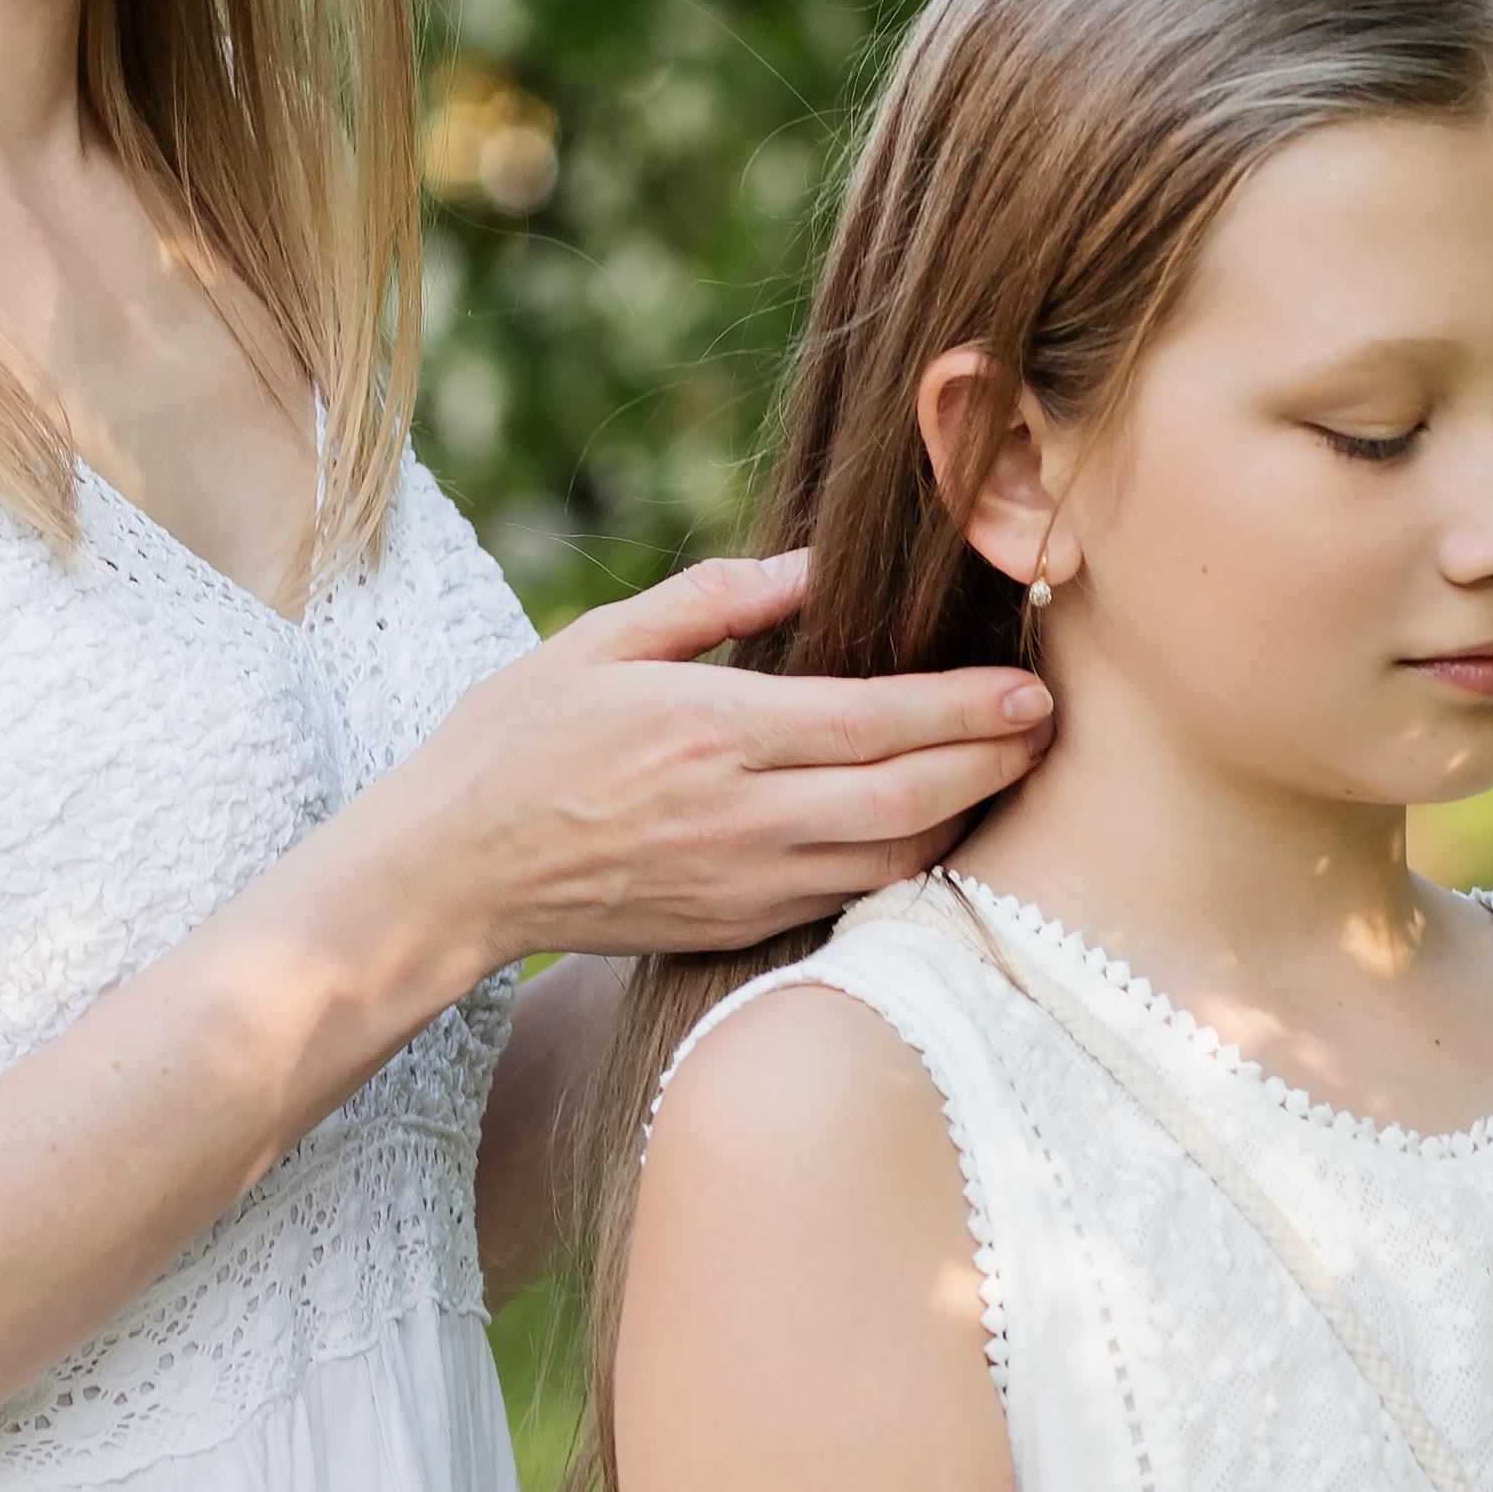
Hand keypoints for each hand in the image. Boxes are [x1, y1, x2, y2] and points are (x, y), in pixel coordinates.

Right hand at [382, 551, 1054, 966]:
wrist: (447, 874)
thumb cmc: (514, 742)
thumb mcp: (600, 641)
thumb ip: (715, 599)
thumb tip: (814, 563)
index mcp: (715, 730)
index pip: (877, 722)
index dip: (968, 709)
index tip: (1029, 686)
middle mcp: (742, 816)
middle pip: (912, 801)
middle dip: (994, 765)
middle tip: (1046, 727)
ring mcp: (743, 883)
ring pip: (893, 864)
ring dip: (961, 821)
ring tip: (1003, 772)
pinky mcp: (735, 928)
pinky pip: (847, 901)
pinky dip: (901, 867)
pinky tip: (924, 828)